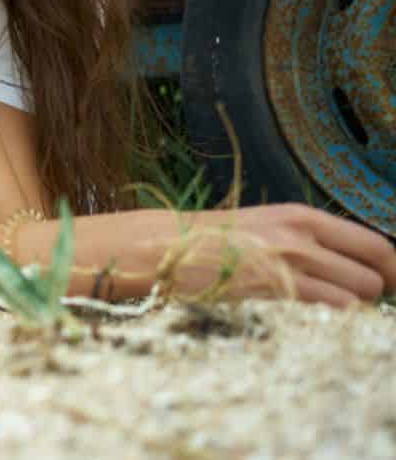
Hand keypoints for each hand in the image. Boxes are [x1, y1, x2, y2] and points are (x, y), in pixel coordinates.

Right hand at [162, 204, 395, 306]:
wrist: (164, 247)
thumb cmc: (213, 243)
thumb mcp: (266, 227)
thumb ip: (309, 242)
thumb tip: (356, 268)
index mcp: (300, 216)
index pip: (375, 244)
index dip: (392, 270)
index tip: (389, 284)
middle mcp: (300, 236)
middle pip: (374, 275)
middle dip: (369, 294)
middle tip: (344, 299)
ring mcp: (288, 264)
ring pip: (358, 297)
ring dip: (349, 309)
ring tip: (318, 308)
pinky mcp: (274, 291)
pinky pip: (332, 310)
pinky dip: (331, 320)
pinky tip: (306, 318)